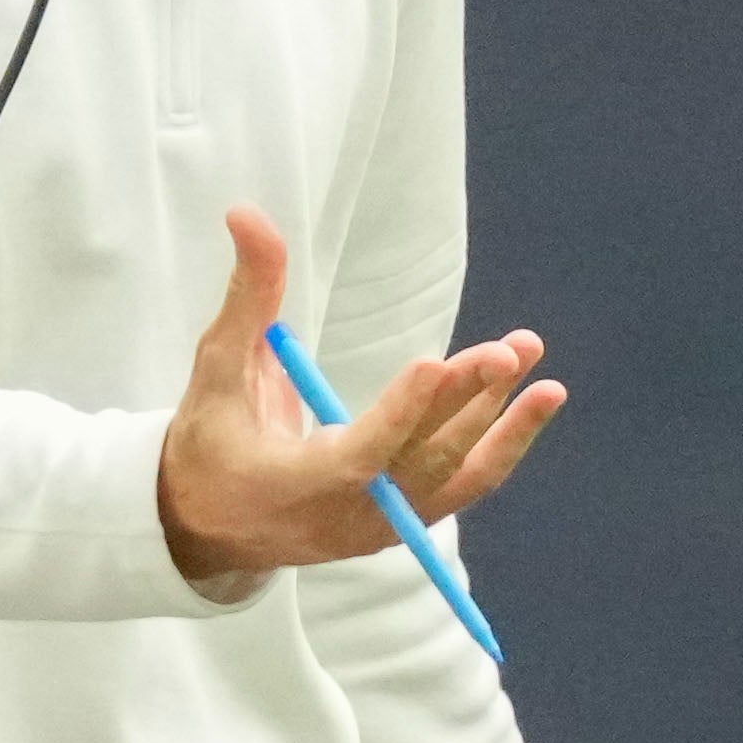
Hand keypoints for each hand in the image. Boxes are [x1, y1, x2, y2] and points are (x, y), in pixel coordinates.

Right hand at [156, 209, 564, 588]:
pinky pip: (464, 486)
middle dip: (465, 402)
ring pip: (456, 474)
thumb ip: (248, 297)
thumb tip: (247, 212)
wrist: (210, 530)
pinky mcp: (403, 523)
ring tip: (531, 359)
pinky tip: (534, 400)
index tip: (432, 363)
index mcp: (293, 484)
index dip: (397, 413)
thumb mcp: (216, 369)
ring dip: (501, 419)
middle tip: (506, 350)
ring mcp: (381, 527)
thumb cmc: (208, 443)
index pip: (357, 454)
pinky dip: (502, 444)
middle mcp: (346, 516)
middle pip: (421, 459)